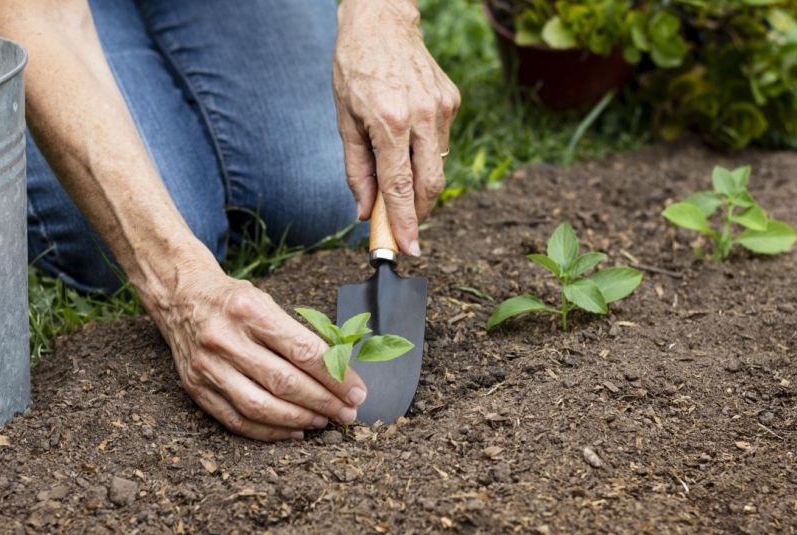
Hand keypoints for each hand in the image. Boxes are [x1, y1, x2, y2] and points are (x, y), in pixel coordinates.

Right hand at [149, 253, 366, 441]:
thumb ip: (298, 334)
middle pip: (284, 382)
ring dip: (298, 419)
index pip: (303, 351)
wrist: (181, 297)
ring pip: (260, 406)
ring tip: (322, 422)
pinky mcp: (196, 388)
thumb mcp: (267, 301)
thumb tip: (341, 371)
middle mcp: (225, 338)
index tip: (356, 391)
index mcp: (249, 310)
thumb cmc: (234, 300)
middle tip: (346, 413)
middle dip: (323, 402)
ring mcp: (207, 366)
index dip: (335, 377)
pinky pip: (236, 420)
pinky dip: (269, 431)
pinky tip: (293, 430)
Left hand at [333, 0, 459, 255]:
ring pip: (438, 166)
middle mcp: (422, 116)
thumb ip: (357, 170)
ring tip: (399, 182)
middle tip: (405, 228)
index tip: (409, 249)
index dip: (404, 222)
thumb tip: (366, 211)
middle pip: (430, 184)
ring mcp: (442, 108)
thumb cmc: (354, 69)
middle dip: (419, 213)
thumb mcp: (344, 121)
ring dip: (420, 184)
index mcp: (389, 122)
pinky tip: (408, 141)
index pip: (399, 186)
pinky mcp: (452, 101)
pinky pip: (441, 143)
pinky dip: (425, 155)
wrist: (381, 22)